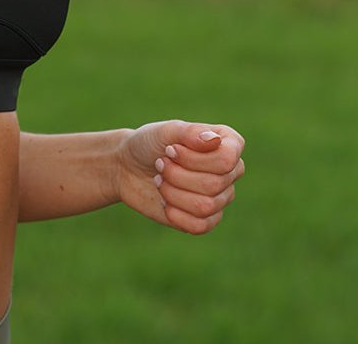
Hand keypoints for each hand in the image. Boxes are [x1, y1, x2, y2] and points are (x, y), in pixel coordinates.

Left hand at [117, 121, 244, 234]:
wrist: (128, 168)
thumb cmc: (149, 144)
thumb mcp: (165, 131)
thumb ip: (189, 132)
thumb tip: (215, 140)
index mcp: (227, 143)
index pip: (227, 160)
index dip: (193, 158)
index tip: (170, 149)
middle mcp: (229, 171)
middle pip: (213, 184)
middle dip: (176, 175)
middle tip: (160, 163)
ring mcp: (220, 196)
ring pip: (205, 206)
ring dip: (173, 192)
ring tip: (160, 180)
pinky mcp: (206, 219)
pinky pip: (200, 226)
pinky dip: (175, 214)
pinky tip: (164, 202)